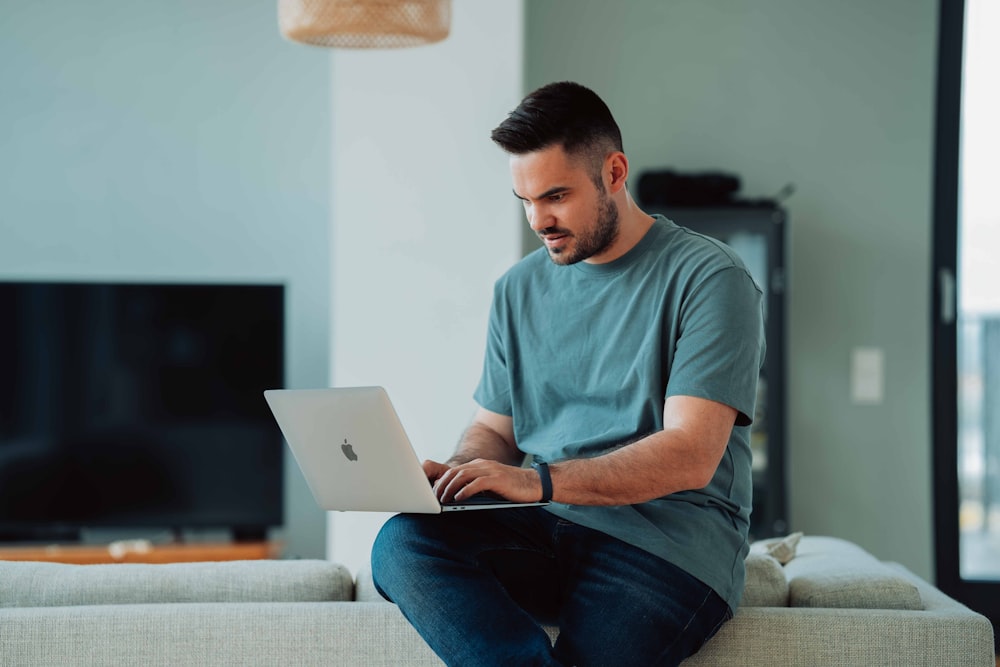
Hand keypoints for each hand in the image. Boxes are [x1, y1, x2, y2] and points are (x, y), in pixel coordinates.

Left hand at [426, 458, 542, 503]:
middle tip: (435, 498)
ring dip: (450, 488)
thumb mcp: (490, 484)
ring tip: (443, 499)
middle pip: (455, 472)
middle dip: (442, 485)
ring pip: (463, 475)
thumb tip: (456, 496)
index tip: (434, 493)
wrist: (534, 483)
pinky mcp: (497, 479)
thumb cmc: (512, 487)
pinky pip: (476, 483)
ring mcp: (490, 470)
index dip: (442, 481)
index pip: (455, 470)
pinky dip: (465, 490)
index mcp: (480, 465)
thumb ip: (475, 485)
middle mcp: (483, 465)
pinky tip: (458, 499)